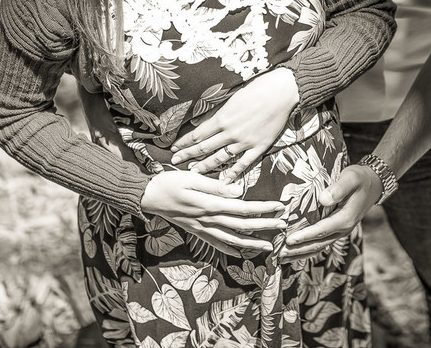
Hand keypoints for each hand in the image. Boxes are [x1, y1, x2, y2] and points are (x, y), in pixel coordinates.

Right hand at [140, 171, 286, 253]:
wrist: (147, 196)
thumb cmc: (169, 182)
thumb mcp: (192, 177)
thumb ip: (216, 186)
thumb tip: (239, 191)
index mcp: (210, 204)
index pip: (243, 208)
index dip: (263, 209)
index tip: (280, 207)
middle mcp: (208, 219)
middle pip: (242, 226)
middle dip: (264, 227)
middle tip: (283, 226)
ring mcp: (201, 228)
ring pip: (231, 239)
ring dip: (251, 242)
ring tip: (268, 246)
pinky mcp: (195, 231)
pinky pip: (214, 243)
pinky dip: (228, 249)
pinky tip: (239, 253)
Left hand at [169, 67, 298, 178]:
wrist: (282, 92)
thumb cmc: (257, 89)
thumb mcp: (232, 97)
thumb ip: (217, 113)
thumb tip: (200, 123)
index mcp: (223, 118)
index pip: (197, 134)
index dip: (184, 143)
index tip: (174, 148)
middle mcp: (230, 132)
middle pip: (204, 148)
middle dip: (188, 155)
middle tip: (174, 162)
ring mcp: (244, 142)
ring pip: (220, 158)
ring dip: (205, 166)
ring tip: (193, 172)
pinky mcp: (259, 147)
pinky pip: (243, 164)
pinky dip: (233, 173)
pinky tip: (224, 181)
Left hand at [280, 164, 383, 260]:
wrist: (373, 184)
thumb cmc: (359, 178)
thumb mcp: (351, 178)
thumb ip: (338, 188)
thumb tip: (322, 199)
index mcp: (346, 218)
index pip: (322, 230)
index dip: (305, 236)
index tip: (289, 240)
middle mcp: (343, 228)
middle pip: (318, 244)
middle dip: (298, 249)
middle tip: (279, 253)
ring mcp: (341, 231)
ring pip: (319, 246)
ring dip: (301, 253)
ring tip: (282, 257)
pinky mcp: (337, 229)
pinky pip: (321, 242)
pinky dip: (308, 248)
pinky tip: (295, 251)